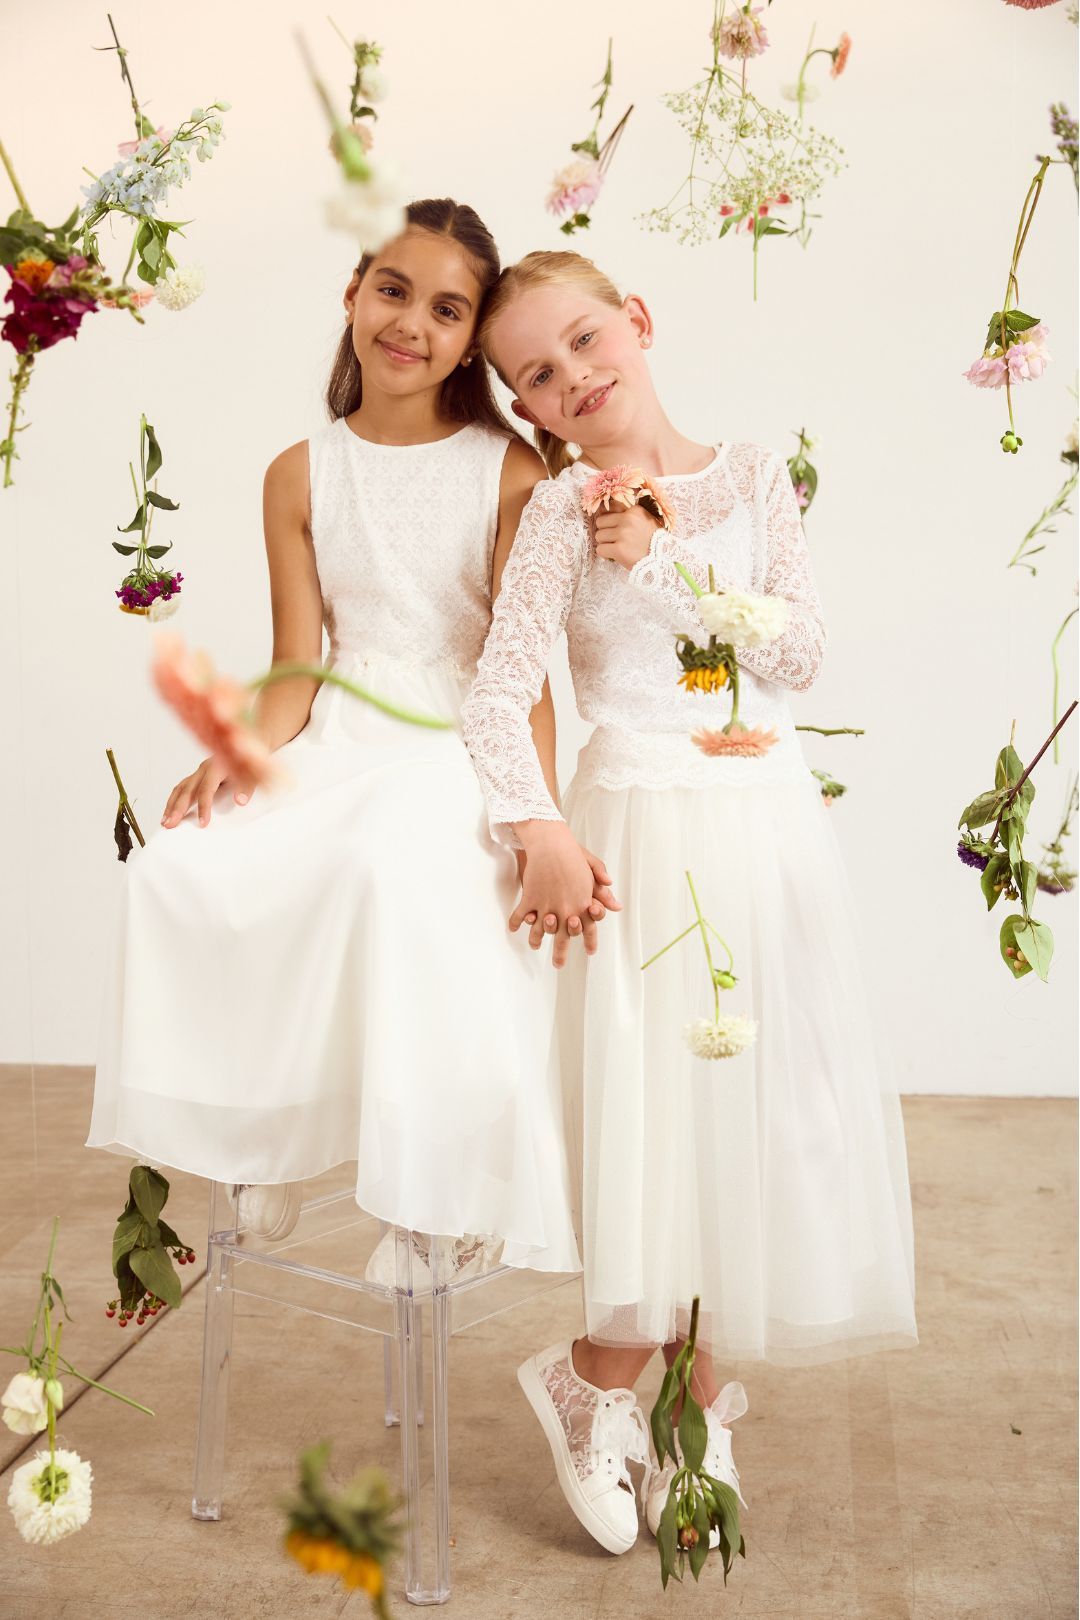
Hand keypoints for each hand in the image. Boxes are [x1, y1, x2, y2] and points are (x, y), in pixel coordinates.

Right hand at [161, 756, 257, 828]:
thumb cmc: (249, 762)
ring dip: (171, 805)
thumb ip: (247, 787)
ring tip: (165, 821)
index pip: (206, 789)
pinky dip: (174, 800)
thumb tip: (240, 801)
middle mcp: (204, 769)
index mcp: (217, 767)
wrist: (246, 745)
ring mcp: (198, 772)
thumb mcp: (253, 773)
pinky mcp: (197, 776)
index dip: (204, 807)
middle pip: (187, 789)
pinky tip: (169, 812)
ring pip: (180, 788)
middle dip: (177, 808)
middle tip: (170, 824)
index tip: (203, 823)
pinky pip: (181, 788)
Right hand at [510, 822, 604, 966]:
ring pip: (540, 931)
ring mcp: (547, 906)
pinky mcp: (531, 899)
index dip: (590, 941)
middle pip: (563, 938)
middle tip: (558, 965)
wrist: (551, 844)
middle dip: (560, 953)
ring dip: (535, 940)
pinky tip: (513, 928)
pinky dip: (516, 922)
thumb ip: (602, 891)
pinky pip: (521, 916)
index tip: (590, 952)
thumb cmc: (573, 854)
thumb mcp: (593, 869)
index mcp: (583, 904)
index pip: (589, 928)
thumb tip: (616, 906)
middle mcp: (566, 910)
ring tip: (533, 946)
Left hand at [591, 504, 659, 569]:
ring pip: (598, 536)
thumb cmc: (653, 543)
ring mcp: (623, 534)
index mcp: (634, 511)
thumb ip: (629, 515)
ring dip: (605, 543)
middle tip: (614, 539)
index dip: (608, 518)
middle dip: (605, 531)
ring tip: (616, 548)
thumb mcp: (646, 521)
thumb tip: (604, 510)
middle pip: (600, 522)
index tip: (613, 526)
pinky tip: (614, 555)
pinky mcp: (619, 549)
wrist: (662, 561)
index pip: (610, 507)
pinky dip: (605, 554)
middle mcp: (627, 519)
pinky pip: (600, 549)